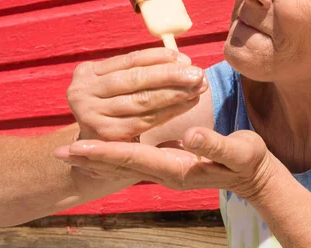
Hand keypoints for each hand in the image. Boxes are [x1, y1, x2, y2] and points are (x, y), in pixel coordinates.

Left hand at [54, 127, 275, 200]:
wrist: (254, 175)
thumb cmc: (248, 160)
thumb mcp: (239, 150)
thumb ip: (215, 145)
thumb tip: (193, 135)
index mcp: (179, 167)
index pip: (135, 158)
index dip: (105, 152)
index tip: (76, 147)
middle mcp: (167, 172)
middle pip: (121, 164)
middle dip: (90, 157)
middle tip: (57, 151)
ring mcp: (166, 170)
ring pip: (124, 164)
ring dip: (97, 157)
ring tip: (70, 151)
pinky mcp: (169, 163)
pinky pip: (134, 160)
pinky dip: (114, 155)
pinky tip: (102, 148)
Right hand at [67, 48, 207, 141]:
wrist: (96, 152)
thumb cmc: (117, 110)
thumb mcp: (119, 87)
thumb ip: (140, 72)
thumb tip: (181, 60)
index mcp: (87, 72)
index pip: (129, 60)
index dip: (159, 58)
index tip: (185, 58)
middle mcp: (81, 92)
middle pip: (135, 79)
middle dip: (170, 75)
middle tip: (198, 74)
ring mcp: (90, 115)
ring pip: (142, 100)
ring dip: (175, 93)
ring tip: (198, 88)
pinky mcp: (105, 136)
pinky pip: (145, 120)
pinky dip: (170, 111)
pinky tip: (188, 104)